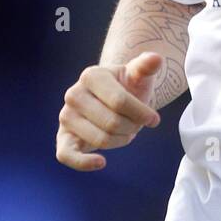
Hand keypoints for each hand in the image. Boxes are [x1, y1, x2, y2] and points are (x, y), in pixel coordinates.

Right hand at [56, 51, 162, 170]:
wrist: (114, 100)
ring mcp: (66, 116)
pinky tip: (101, 162)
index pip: (120, 102)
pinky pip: (66, 155)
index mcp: (91, 75)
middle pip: (112, 123)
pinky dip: (83, 162)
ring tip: (125, 132)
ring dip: (121, 140)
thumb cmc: (128, 87)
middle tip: (136, 124)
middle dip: (132, 127)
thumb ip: (146, 66)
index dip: (142, 114)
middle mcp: (73, 94)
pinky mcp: (63, 137)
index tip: (154, 119)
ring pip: (101, 140)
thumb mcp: (139, 75)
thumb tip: (156, 58)